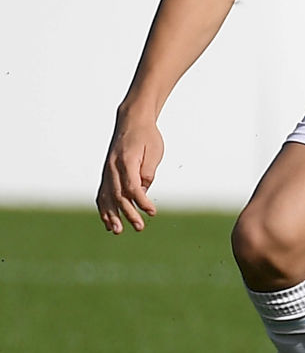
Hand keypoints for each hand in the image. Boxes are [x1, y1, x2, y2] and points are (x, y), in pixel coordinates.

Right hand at [97, 109, 163, 233]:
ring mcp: (107, 171)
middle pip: (119, 195)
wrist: (131, 122)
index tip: (152, 212)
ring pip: (106, 197)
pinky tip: (108, 222)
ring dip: (111, 215)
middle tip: (140, 227)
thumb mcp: (154, 152)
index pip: (132, 186)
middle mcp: (112, 167)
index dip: (141, 201)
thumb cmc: (147, 137)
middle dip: (128, 213)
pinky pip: (102, 194)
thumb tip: (142, 192)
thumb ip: (147, 172)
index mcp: (126, 161)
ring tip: (118, 231)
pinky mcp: (106, 174)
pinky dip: (104, 208)